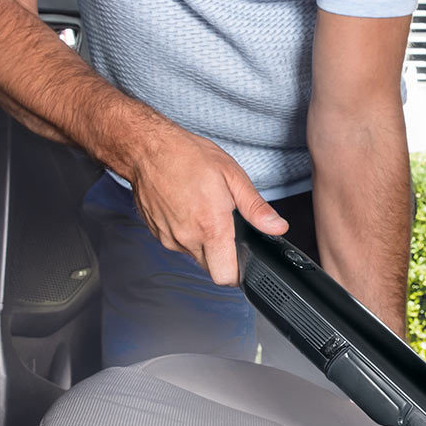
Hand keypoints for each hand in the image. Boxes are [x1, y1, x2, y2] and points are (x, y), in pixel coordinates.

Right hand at [128, 121, 287, 285]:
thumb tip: (277, 226)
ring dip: (203, 242)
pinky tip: (187, 209)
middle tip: (225, 228)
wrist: (148, 149)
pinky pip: (177, 243)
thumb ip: (256, 208)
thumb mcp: (232, 176)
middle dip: (222, 256)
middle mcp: (187, 238)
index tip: (242, 260)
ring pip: (193, 255)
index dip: (238, 273)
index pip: (226, 276)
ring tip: (204, 211)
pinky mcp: (156, 233)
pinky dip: (185, 233)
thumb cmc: (188, 157)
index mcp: (211, 226)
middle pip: (211, 267)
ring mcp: (169, 237)